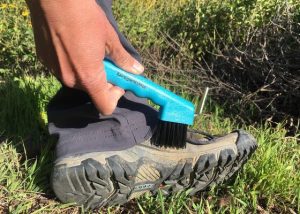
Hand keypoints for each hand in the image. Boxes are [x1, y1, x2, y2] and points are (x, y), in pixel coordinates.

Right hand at [26, 0, 143, 114]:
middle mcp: (70, 79)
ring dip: (87, 71)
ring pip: (78, 81)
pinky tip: (73, 44)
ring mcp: (55, 71)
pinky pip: (64, 70)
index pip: (105, 106)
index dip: (115, 96)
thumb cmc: (85, 16)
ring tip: (88, 49)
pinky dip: (72, 63)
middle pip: (92, 91)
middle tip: (106, 60)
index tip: (118, 81)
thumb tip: (137, 70)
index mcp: (89, 77)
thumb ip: (123, 59)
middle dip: (102, 80)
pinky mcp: (44, 60)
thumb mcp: (110, 38)